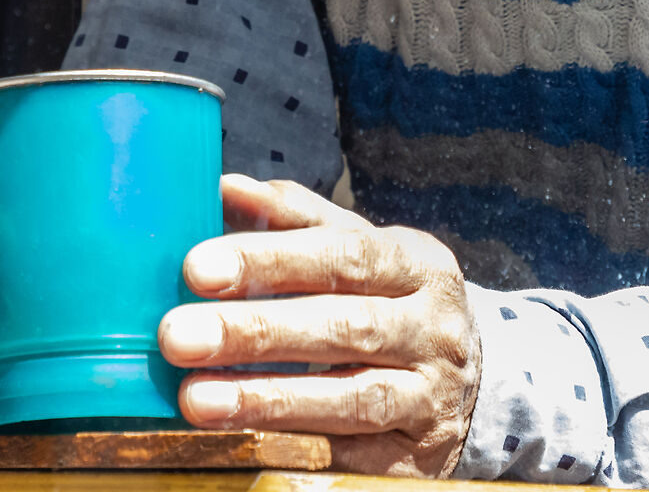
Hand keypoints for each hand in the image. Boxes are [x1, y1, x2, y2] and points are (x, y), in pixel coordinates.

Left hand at [158, 175, 479, 476]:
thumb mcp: (359, 250)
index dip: (271, 259)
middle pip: (345, 327)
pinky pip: (354, 456)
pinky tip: (242, 443)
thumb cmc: (390, 300)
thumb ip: (294, 219)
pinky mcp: (416, 460)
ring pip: (351, 398)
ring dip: (267, 398)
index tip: (197, 268)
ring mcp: (430, 397)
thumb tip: (225, 188)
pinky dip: (299, 448)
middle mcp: (433, 329)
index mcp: (418, 263)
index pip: (344, 255)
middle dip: (255, 331)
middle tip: (177, 335)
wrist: (470, 382)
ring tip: (195, 398)